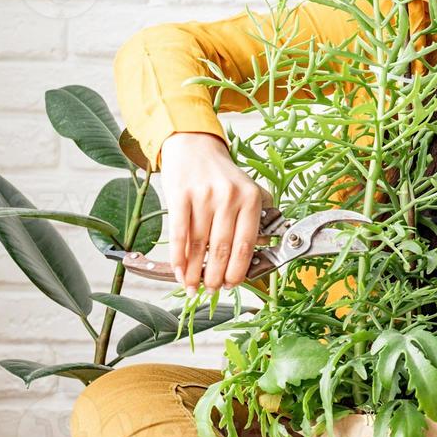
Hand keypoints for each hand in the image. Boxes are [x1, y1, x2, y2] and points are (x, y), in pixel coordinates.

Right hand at [158, 132, 261, 291]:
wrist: (194, 146)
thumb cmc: (223, 176)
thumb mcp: (248, 190)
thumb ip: (257, 217)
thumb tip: (257, 254)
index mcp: (250, 199)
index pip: (246, 244)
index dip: (238, 270)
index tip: (232, 285)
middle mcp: (229, 197)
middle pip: (222, 248)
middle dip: (215, 275)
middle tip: (211, 290)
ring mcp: (203, 196)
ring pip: (199, 244)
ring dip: (194, 271)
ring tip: (192, 286)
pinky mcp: (180, 195)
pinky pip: (179, 234)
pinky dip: (178, 256)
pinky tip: (178, 271)